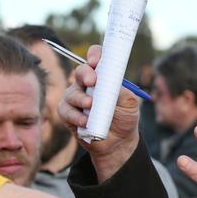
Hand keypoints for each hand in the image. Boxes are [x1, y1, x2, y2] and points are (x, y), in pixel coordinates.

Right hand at [58, 45, 139, 180]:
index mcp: (103, 77)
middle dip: (85, 74)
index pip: (96, 59)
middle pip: (80, 71)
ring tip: (90, 106)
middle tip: (92, 81)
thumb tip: (113, 84)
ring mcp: (76, 98)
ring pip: (71, 92)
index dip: (94, 55)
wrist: (119, 142)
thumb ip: (122, 92)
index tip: (96, 61)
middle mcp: (87, 84)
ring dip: (80, 98)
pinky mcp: (68, 114)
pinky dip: (75, 116)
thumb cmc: (125, 118)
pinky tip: (85, 122)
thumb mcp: (130, 104)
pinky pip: (65, 110)